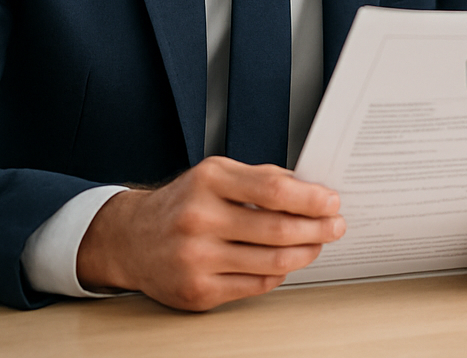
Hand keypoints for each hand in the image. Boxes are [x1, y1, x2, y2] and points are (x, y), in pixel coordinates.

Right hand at [76, 155, 344, 310]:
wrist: (130, 239)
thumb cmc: (182, 204)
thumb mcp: (215, 175)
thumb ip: (260, 178)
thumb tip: (310, 191)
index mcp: (208, 182)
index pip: (273, 191)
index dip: (310, 199)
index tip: (331, 202)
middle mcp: (199, 220)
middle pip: (278, 230)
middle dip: (317, 229)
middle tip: (335, 226)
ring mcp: (197, 259)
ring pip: (273, 262)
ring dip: (305, 253)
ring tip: (316, 244)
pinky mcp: (198, 291)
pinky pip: (256, 285)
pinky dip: (279, 274)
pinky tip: (285, 263)